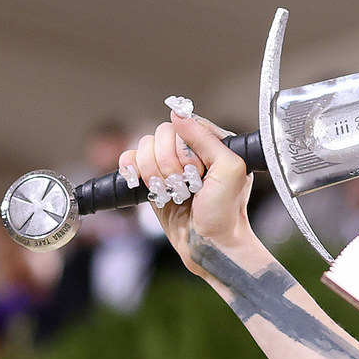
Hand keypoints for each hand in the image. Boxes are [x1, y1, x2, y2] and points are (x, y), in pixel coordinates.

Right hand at [131, 113, 255, 272]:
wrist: (209, 245)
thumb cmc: (225, 213)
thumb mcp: (228, 170)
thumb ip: (205, 138)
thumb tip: (177, 113)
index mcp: (213, 143)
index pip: (185, 124)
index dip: (185, 147)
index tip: (198, 170)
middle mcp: (190, 151)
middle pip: (160, 134)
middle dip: (169, 164)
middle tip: (186, 186)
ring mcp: (170, 165)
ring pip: (143, 147)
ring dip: (155, 173)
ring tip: (172, 192)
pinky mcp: (153, 179)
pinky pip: (129, 160)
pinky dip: (133, 171)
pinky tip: (147, 185)